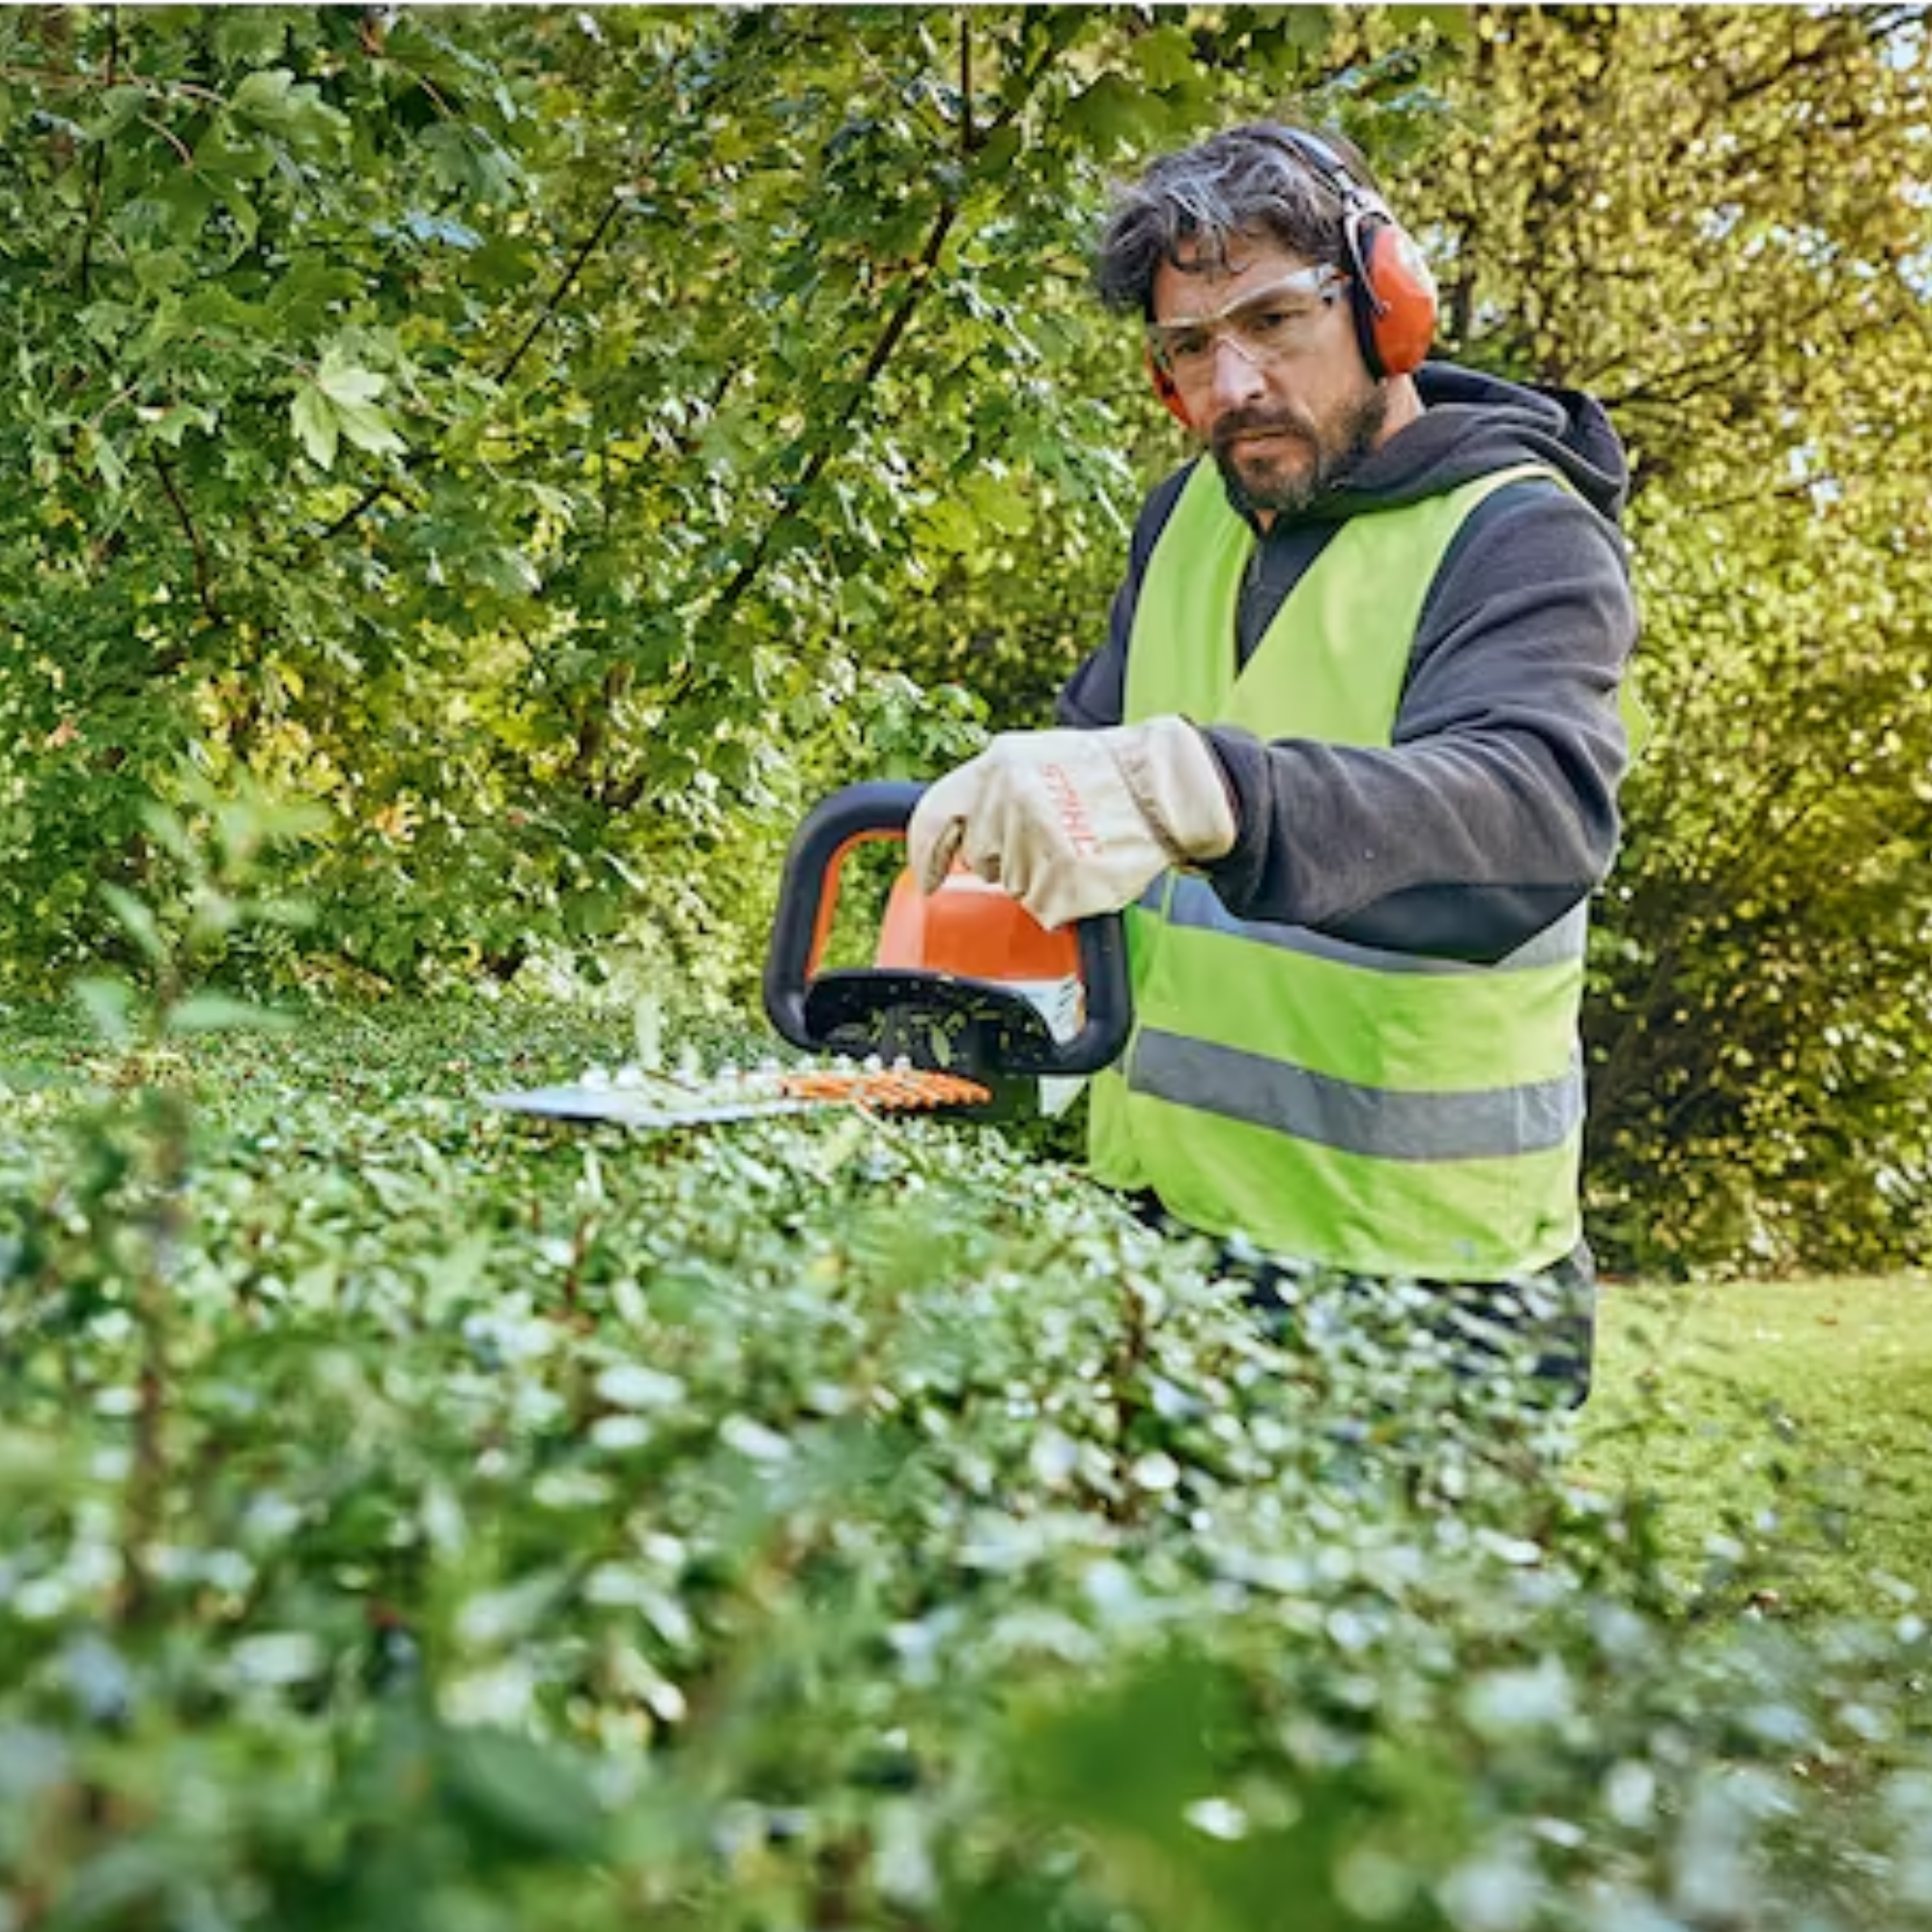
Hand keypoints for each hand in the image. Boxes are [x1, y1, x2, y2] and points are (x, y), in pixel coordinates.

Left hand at [908, 717, 1237, 929]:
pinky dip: (1066, 899)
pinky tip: (1090, 869)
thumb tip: (952, 831)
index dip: (926, 854)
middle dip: (1008, 859)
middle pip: (981, 859)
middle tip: (1053, 836)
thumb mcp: (1037, 758)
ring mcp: (1036, 841)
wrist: (1169, 786)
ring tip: (1079, 846)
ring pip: (1015, 887)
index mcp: (997, 765)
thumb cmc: (1106, 774)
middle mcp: (1009, 801)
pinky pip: (1045, 909)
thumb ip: (991, 789)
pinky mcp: (1064, 879)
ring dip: (1042, 878)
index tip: (928, 878)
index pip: (934, 817)